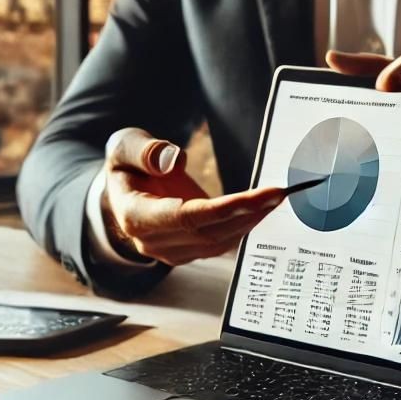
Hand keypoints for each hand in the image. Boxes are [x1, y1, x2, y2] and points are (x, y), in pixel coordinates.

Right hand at [100, 127, 284, 265]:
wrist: (121, 193)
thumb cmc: (126, 167)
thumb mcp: (124, 147)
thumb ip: (144, 152)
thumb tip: (174, 159)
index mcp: (136, 216)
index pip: (186, 217)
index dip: (225, 210)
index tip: (258, 197)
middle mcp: (152, 241)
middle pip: (208, 232)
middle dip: (247, 213)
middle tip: (279, 192)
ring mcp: (169, 251)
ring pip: (218, 242)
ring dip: (250, 221)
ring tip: (275, 198)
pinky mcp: (185, 252)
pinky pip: (219, 243)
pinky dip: (242, 226)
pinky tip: (260, 209)